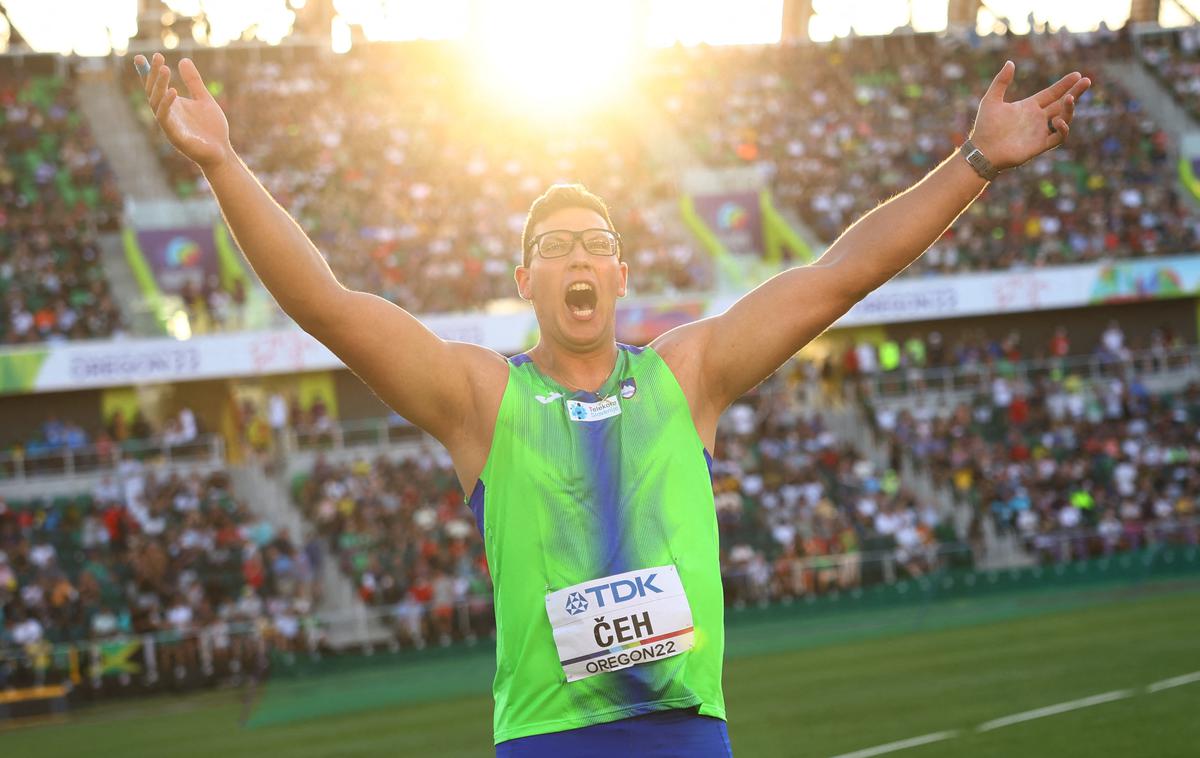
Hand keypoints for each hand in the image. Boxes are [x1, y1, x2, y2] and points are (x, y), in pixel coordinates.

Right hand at [134, 53, 231, 170]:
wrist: (222, 152)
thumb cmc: (212, 129)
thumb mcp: (204, 99)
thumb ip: (193, 82)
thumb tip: (184, 60)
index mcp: (172, 105)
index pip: (155, 86)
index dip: (147, 73)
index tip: (141, 57)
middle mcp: (167, 114)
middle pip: (153, 91)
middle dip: (153, 75)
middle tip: (157, 57)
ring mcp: (169, 125)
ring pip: (156, 103)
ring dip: (159, 86)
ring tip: (164, 69)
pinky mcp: (175, 136)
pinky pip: (166, 119)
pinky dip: (167, 105)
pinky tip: (172, 91)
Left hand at [969, 60, 1091, 171]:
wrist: (982, 151)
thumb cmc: (985, 127)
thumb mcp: (991, 100)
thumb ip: (1001, 81)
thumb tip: (1010, 62)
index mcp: (1029, 107)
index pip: (1052, 93)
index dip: (1064, 84)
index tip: (1077, 75)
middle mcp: (1037, 118)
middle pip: (1062, 103)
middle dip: (1075, 92)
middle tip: (1087, 81)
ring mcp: (1040, 132)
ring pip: (1064, 118)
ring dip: (1069, 108)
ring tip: (1069, 98)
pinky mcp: (1040, 145)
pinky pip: (1058, 137)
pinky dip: (1063, 129)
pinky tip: (1059, 120)